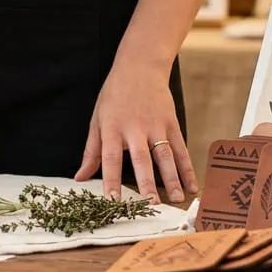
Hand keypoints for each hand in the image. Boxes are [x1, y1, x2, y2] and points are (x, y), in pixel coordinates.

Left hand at [75, 59, 198, 202]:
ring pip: (165, 156)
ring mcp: (156, 126)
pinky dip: (187, 168)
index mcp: (112, 128)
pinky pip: (181, 149)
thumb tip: (80, 178)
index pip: (111, 158)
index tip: (113, 200)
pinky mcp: (171, 123)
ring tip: (175, 199)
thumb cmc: (114, 96)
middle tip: (151, 204)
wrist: (140, 67)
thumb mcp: (97, 120)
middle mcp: (135, 128)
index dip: (111, 179)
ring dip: (171, 179)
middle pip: (142, 159)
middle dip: (146, 183)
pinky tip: (191, 185)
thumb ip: (91, 151)